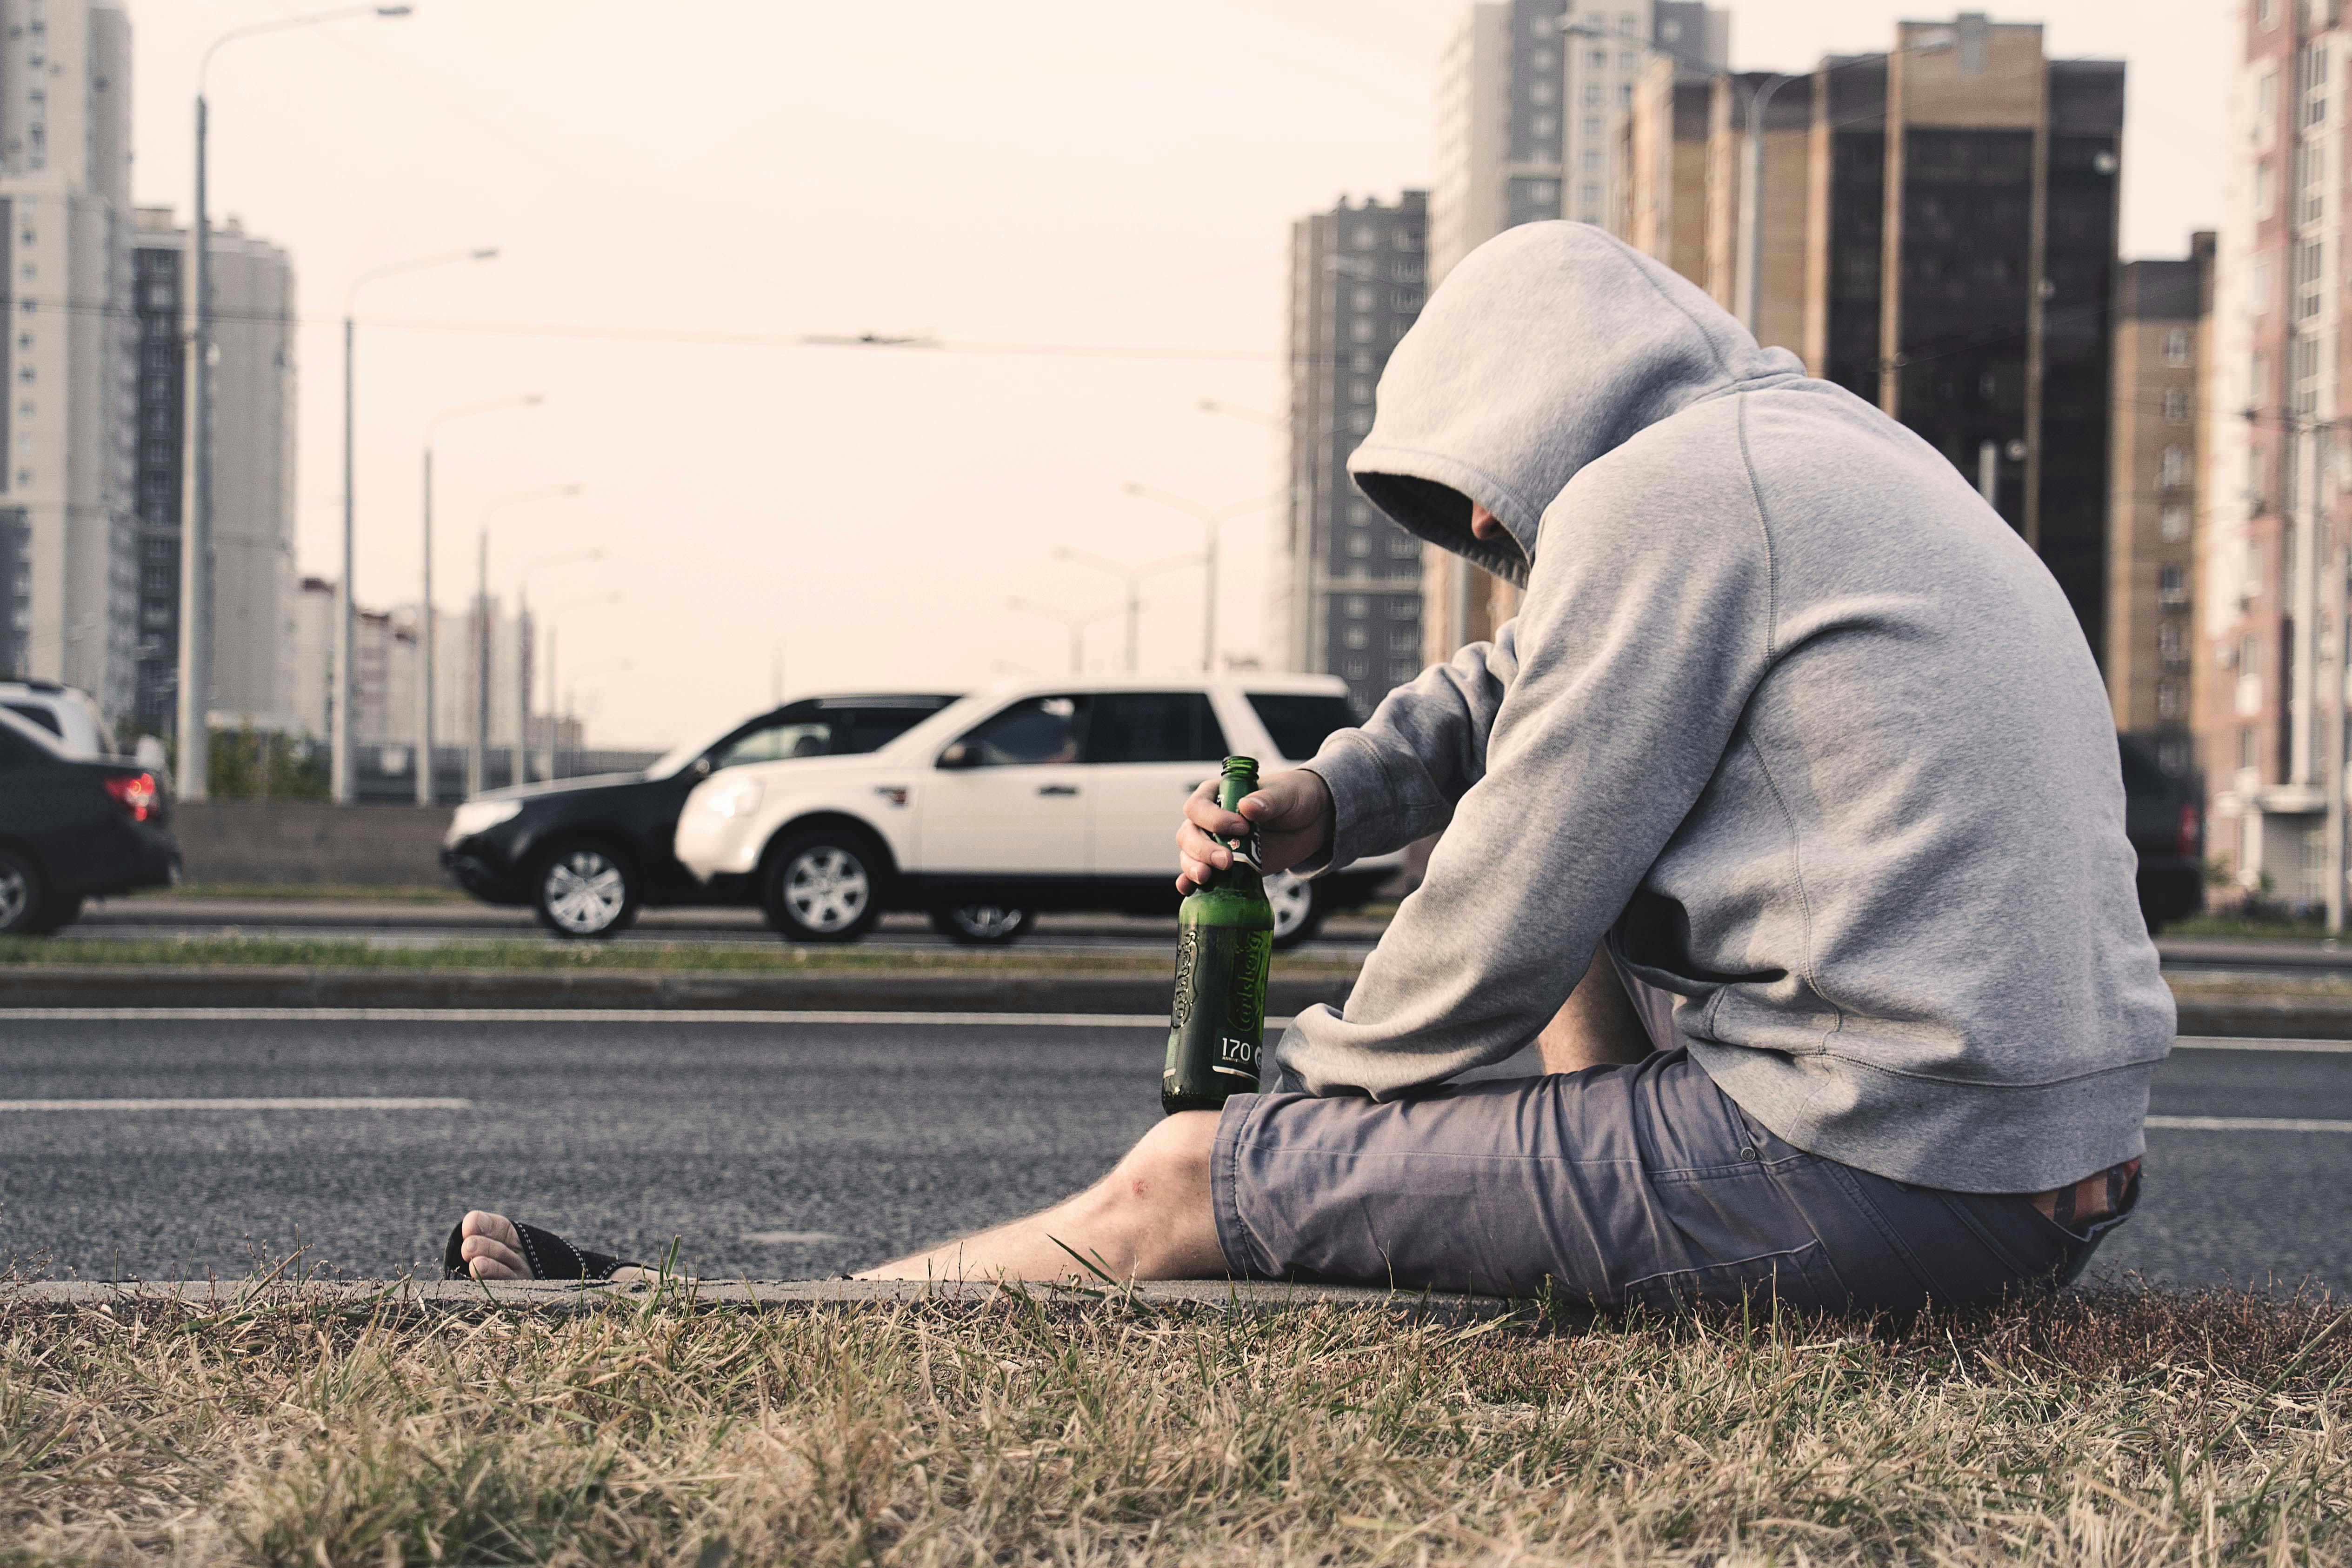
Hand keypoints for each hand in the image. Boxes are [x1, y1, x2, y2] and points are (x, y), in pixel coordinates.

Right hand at [1176, 768, 1332, 892]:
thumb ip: (1267, 800)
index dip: (1213, 819)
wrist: (1310, 821)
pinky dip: (1190, 883)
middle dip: (1202, 849)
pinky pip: (1198, 876)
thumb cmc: (1294, 798)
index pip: (1198, 807)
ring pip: (1189, 856)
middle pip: (1188, 835)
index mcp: (1217, 795)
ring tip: (1208, 877)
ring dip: (1194, 867)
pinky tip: (1189, 890)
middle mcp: (1210, 820)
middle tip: (1227, 861)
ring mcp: (1215, 845)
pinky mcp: (1225, 867)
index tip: (1242, 828)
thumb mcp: (1285, 794)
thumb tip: (1246, 807)